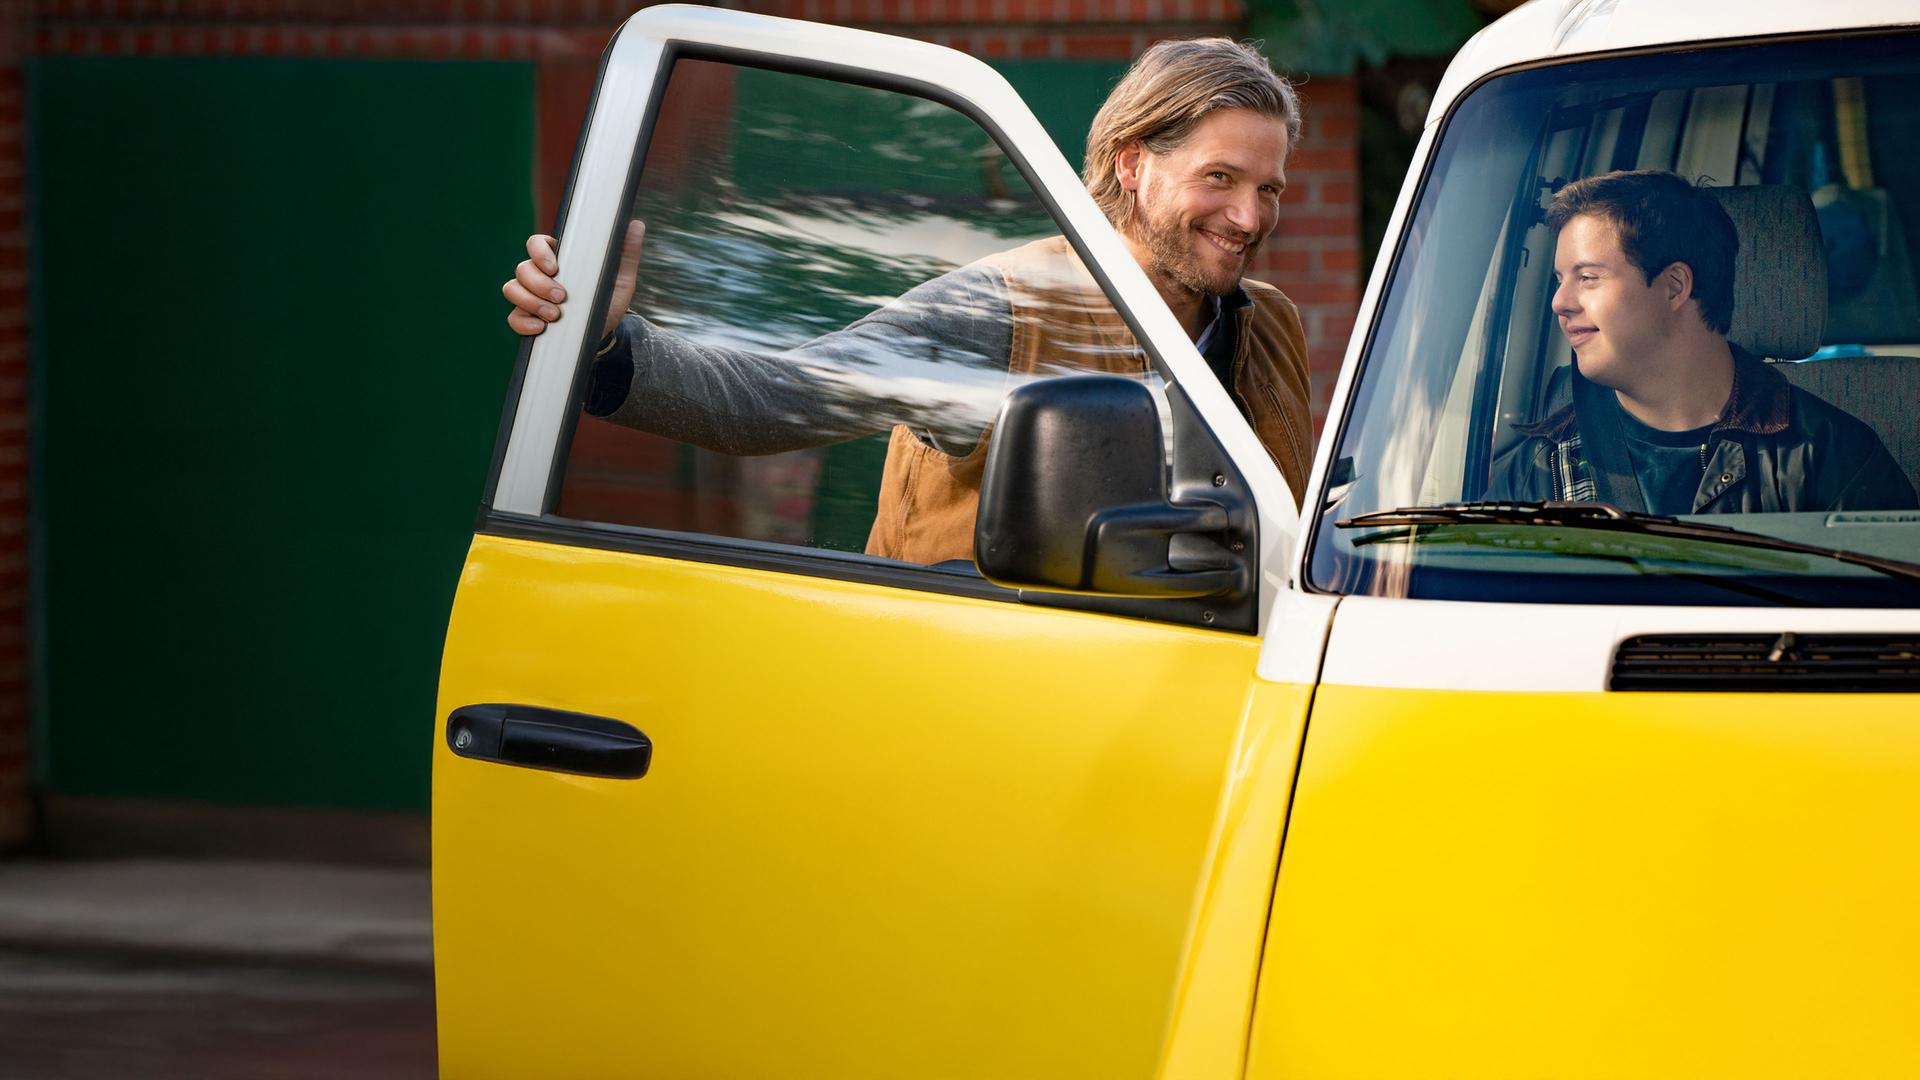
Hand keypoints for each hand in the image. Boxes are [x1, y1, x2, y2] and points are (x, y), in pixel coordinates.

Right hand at [502, 220, 646, 340]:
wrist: (605, 333)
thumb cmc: (608, 301)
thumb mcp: (621, 279)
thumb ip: (626, 252)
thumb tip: (636, 225)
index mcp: (559, 259)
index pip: (536, 243)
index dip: (539, 251)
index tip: (554, 267)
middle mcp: (540, 275)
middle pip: (522, 268)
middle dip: (540, 284)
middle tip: (562, 298)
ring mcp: (530, 296)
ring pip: (513, 289)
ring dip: (531, 302)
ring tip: (555, 315)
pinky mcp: (527, 318)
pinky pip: (513, 318)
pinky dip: (524, 322)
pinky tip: (541, 327)